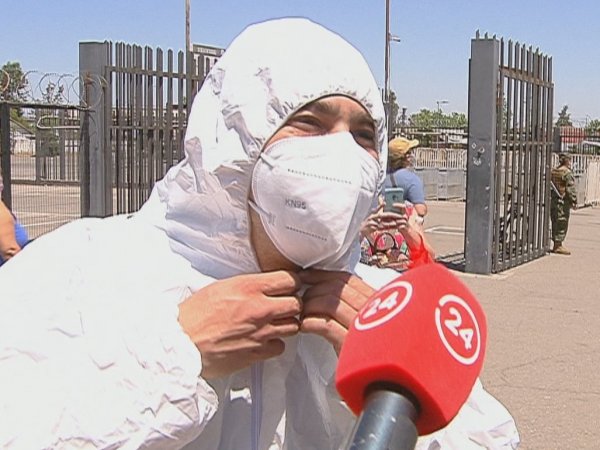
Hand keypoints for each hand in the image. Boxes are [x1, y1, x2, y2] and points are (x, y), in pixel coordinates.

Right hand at [178, 271, 302, 378]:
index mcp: (248, 287)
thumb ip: (246, 286)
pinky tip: (263, 340)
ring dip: (286, 324)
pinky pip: (280, 347)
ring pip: (293, 326)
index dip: (292, 283)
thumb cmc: (194, 315)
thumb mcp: (220, 287)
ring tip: (273, 323)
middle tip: (282, 306)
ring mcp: (260, 332)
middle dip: (292, 304)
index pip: (289, 279)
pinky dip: (274, 344)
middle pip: (297, 303)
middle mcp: (258, 308)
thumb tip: (263, 285)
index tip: (288, 287)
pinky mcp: (257, 353)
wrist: (180, 344)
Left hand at [298, 270, 374, 353]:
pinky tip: (304, 327)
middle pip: (336, 288)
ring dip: (309, 306)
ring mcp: (365, 327)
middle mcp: (375, 311)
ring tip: (302, 315)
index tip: (305, 277)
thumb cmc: (369, 353)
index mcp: (378, 302)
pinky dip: (310, 322)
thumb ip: (352, 303)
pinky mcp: (353, 346)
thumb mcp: (364, 323)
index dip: (321, 275)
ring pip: (330, 303)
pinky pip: (325, 325)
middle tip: (301, 299)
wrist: (380, 384)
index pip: (346, 278)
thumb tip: (323, 285)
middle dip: (313, 290)